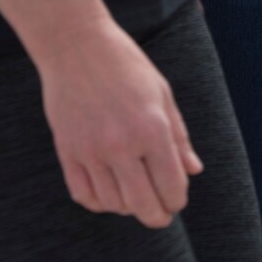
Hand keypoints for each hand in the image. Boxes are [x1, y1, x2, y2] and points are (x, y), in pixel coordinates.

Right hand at [35, 18, 203, 227]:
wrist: (75, 45)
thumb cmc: (126, 65)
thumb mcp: (162, 94)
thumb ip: (179, 136)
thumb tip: (194, 170)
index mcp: (152, 128)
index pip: (171, 184)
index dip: (177, 199)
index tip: (177, 200)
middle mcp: (121, 144)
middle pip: (142, 204)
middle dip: (157, 216)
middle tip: (161, 215)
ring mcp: (90, 150)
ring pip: (113, 203)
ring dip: (128, 207)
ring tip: (136, 197)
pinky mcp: (67, 151)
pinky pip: (84, 195)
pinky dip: (99, 202)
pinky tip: (110, 193)